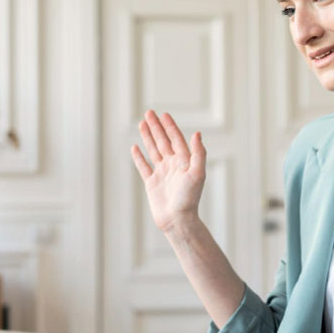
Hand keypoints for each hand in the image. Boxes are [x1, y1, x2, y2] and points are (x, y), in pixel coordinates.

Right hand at [130, 110, 206, 232]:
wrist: (177, 220)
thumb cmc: (189, 198)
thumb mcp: (197, 173)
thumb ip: (198, 153)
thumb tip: (197, 133)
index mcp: (184, 161)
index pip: (176, 139)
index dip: (169, 126)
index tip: (163, 114)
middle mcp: (173, 165)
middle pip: (163, 141)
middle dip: (156, 127)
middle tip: (149, 113)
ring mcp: (162, 173)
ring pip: (153, 150)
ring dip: (148, 137)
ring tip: (142, 123)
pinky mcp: (152, 183)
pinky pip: (144, 166)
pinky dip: (139, 157)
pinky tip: (135, 147)